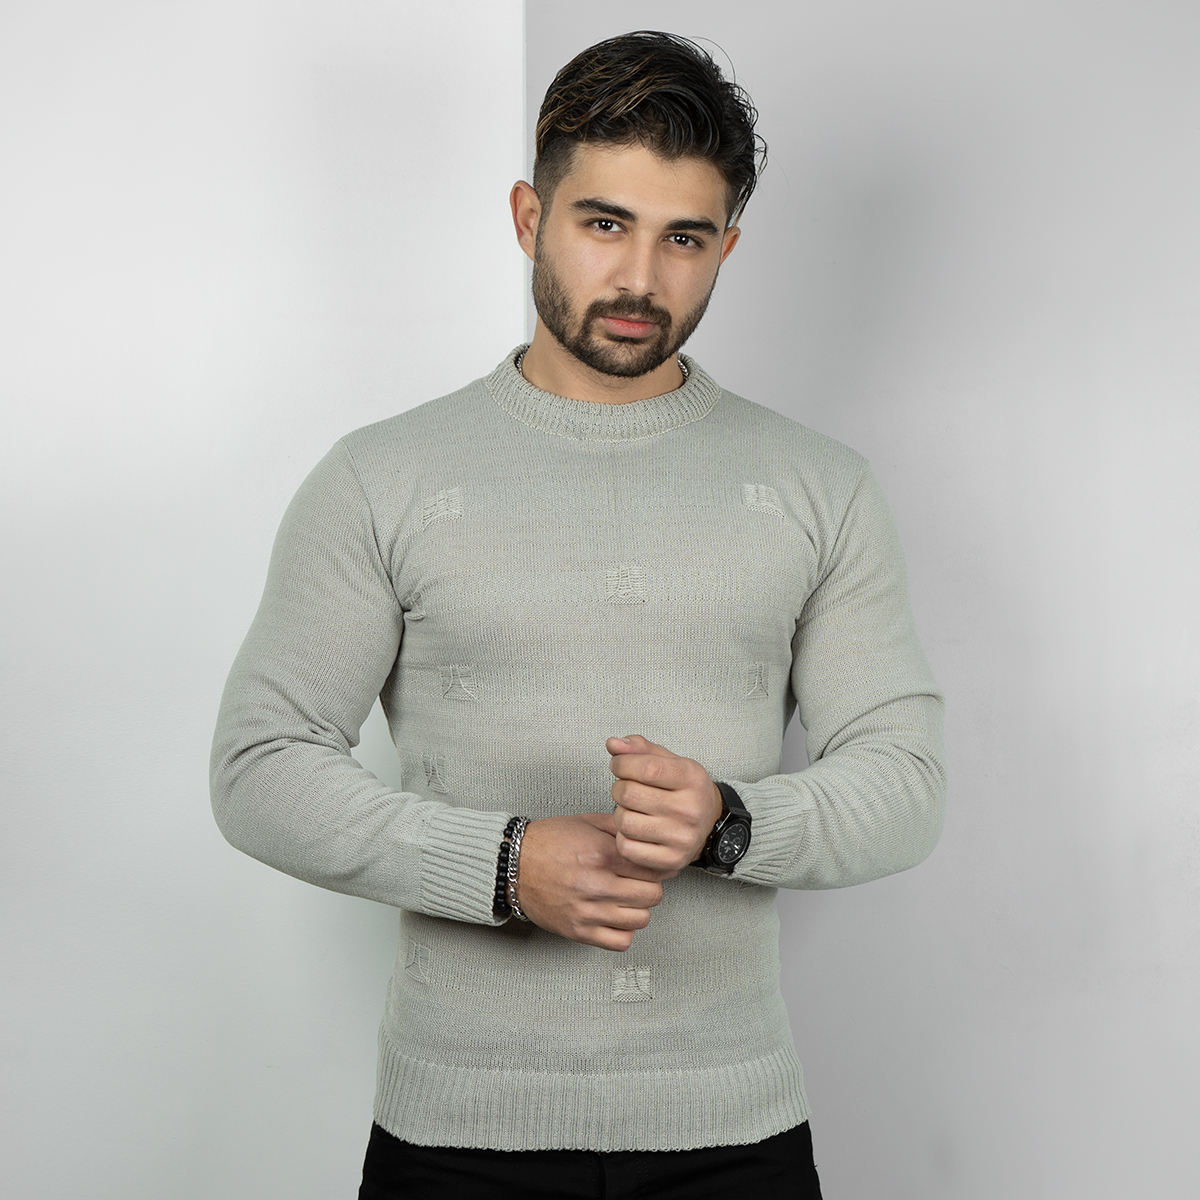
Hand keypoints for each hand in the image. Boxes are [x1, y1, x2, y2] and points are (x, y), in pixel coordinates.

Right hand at [516, 813, 664, 951]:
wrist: (513, 865)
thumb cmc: (547, 842)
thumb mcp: (587, 823)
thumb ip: (621, 829)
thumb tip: (650, 840)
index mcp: (601, 854)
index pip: (652, 869)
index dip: (655, 867)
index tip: (650, 867)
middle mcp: (596, 884)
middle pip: (652, 895)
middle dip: (649, 886)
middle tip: (638, 881)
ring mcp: (587, 911)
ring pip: (641, 919)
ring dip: (637, 909)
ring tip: (625, 898)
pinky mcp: (578, 931)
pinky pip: (620, 942)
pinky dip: (623, 931)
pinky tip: (615, 917)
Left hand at [607, 735, 723, 877]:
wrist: (710, 823)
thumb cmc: (685, 789)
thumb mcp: (669, 761)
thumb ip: (639, 749)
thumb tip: (613, 744)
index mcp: (691, 779)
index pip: (646, 768)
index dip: (622, 764)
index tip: (619, 765)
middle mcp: (690, 809)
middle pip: (629, 794)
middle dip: (619, 788)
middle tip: (626, 789)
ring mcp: (682, 837)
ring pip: (624, 822)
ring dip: (620, 813)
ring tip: (632, 809)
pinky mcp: (671, 860)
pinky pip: (627, 848)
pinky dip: (623, 838)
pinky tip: (635, 830)